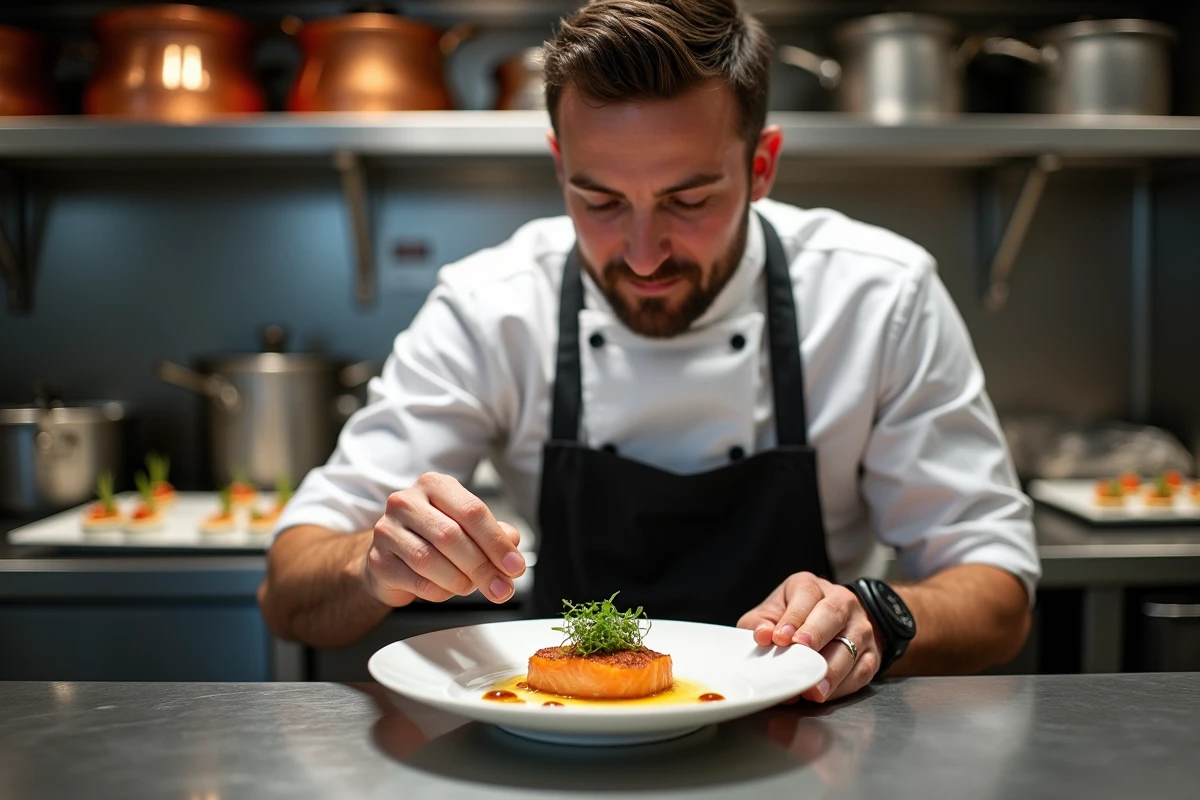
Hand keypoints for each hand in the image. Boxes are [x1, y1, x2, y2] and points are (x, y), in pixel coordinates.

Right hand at [364, 472, 525, 606]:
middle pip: (451, 536)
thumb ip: (494, 533)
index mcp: (435, 485)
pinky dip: (439, 591)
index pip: (472, 511)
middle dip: (483, 567)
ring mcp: (387, 530)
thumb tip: (512, 543)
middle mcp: (407, 502)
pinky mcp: (378, 561)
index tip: (515, 567)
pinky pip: (417, 582)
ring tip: (471, 586)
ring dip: (461, 581)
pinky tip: (446, 588)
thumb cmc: (433, 537)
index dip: (497, 542)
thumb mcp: (466, 528)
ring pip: (430, 560)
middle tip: (501, 588)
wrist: (391, 555)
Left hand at [738, 572, 880, 702]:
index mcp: (812, 587)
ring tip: (812, 688)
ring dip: (830, 670)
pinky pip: (861, 669)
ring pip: (850, 646)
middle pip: (832, 615)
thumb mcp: (773, 611)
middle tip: (801, 655)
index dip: (794, 617)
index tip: (780, 638)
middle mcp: (842, 601)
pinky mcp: (872, 653)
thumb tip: (762, 636)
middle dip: (816, 635)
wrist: (839, 621)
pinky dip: (843, 685)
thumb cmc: (797, 617)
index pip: (806, 596)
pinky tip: (826, 693)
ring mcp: (861, 627)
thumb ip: (761, 623)